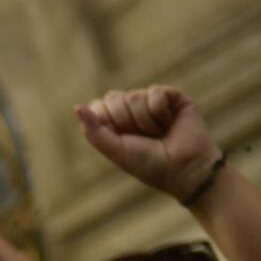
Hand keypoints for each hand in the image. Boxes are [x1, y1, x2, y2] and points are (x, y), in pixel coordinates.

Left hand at [73, 85, 220, 200]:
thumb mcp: (115, 150)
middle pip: (113, 97)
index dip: (106, 121)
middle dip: (124, 121)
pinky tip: (169, 123)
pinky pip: (155, 91)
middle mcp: (132, 110)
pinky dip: (159, 111)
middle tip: (141, 138)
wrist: (184, 168)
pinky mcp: (172, 96)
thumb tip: (76, 106)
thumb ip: (93, 130)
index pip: (98, 106)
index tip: (120, 138)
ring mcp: (152, 101)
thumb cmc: (148, 164)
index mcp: (115, 123)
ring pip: (134, 95)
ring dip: (144, 121)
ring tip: (158, 134)